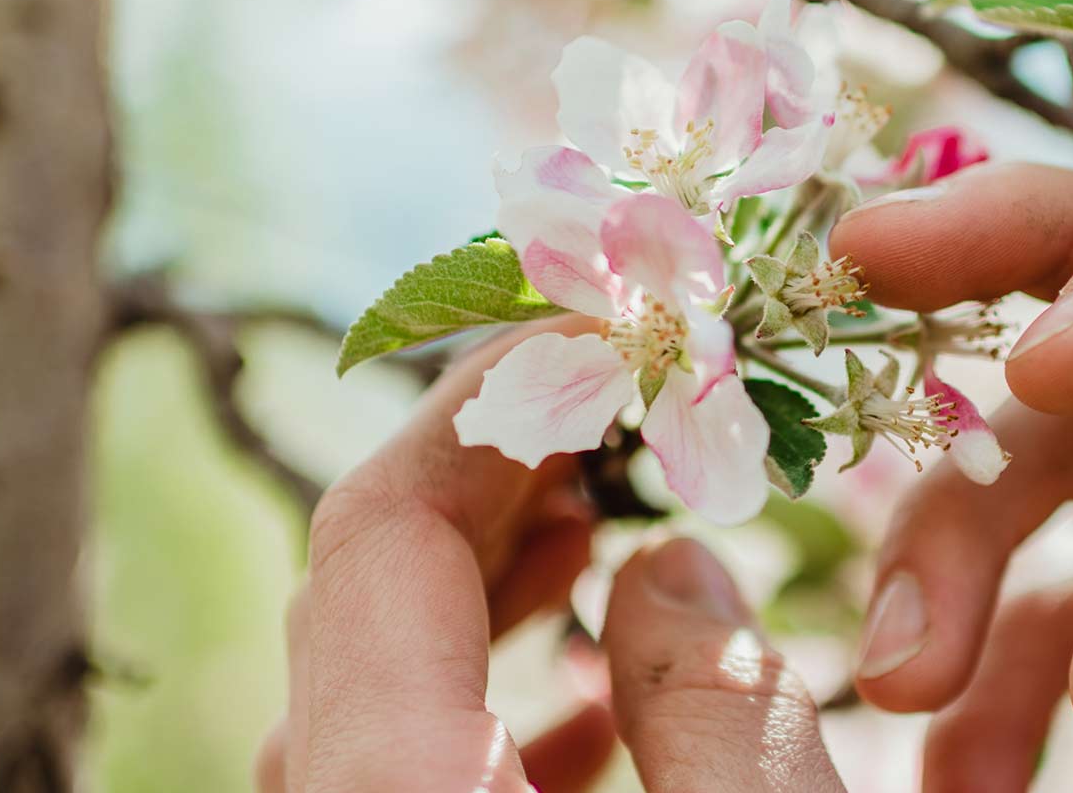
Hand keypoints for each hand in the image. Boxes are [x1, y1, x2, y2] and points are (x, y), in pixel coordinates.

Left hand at [255, 317, 622, 792]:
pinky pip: (394, 778)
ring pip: (366, 689)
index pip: (380, 527)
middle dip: (489, 475)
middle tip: (607, 396)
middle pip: (361, 591)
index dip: (487, 398)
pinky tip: (586, 708)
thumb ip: (710, 702)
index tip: (597, 326)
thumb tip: (669, 570)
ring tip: (586, 531)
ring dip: (481, 589)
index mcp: (402, 786)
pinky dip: (480, 713)